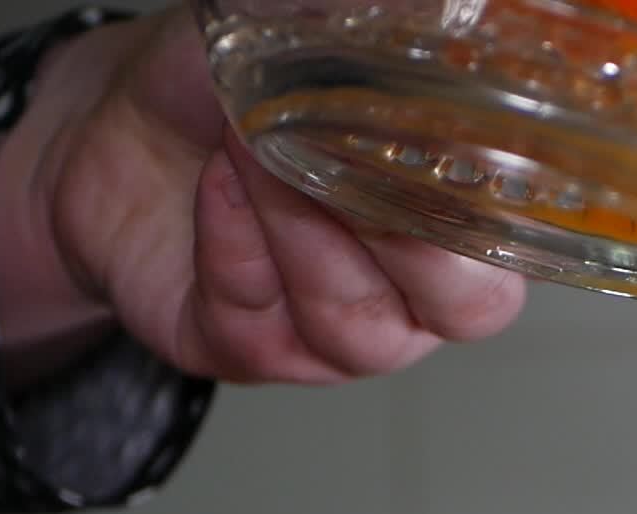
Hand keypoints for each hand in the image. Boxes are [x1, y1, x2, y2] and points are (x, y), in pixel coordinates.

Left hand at [0, 6, 525, 388]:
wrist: (116, 126)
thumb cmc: (227, 87)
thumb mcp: (308, 35)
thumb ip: (377, 32)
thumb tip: (431, 7)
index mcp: (461, 217)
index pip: (520, 243)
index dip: (491, 210)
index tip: (451, 148)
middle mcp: (418, 291)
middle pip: (466, 307)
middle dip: (404, 232)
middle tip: (346, 149)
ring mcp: (343, 335)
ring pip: (356, 322)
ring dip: (299, 224)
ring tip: (252, 145)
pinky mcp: (256, 355)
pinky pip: (262, 327)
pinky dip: (233, 244)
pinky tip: (217, 185)